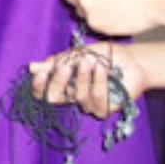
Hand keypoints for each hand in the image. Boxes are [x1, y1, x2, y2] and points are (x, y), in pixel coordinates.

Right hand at [28, 41, 145, 118]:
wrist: (133, 59)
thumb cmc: (105, 56)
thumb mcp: (78, 54)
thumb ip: (57, 62)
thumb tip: (31, 67)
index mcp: (65, 83)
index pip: (44, 92)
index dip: (39, 87)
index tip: (39, 74)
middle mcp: (74, 96)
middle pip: (55, 98)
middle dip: (59, 81)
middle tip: (66, 65)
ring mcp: (89, 104)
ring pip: (78, 97)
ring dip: (85, 77)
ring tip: (92, 61)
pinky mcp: (105, 109)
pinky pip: (97, 101)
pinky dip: (100, 83)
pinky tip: (104, 71)